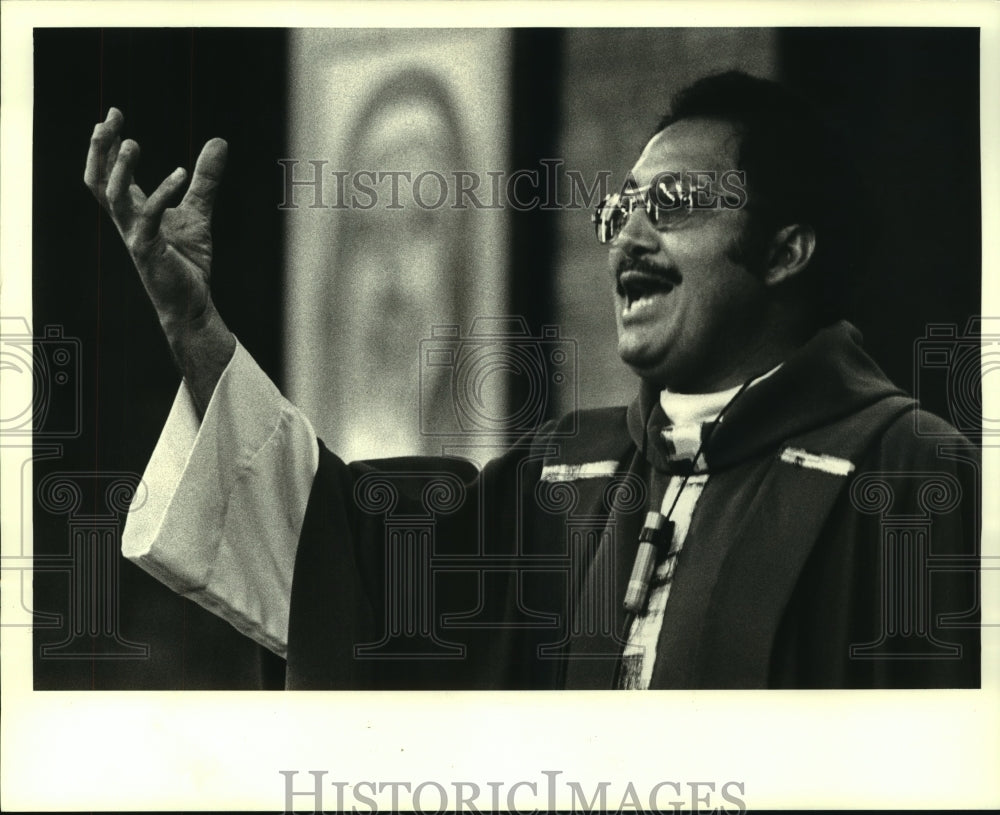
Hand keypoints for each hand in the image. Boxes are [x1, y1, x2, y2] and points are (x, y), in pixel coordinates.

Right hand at [84, 107, 235, 412]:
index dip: (106, 145)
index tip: (112, 113)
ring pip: (114, 197)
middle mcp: (126, 222)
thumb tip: (219, 141)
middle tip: (108, 120)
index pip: (108, 173)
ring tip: (132, 143)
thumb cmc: (187, 261)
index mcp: (132, 211)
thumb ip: (205, 180)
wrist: (191, 304)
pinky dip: (163, 194)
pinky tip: (180, 173)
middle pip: (99, 180)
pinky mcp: (149, 251)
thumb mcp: (199, 212)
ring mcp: (134, 236)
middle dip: (100, 149)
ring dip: (120, 169)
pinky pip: (149, 218)